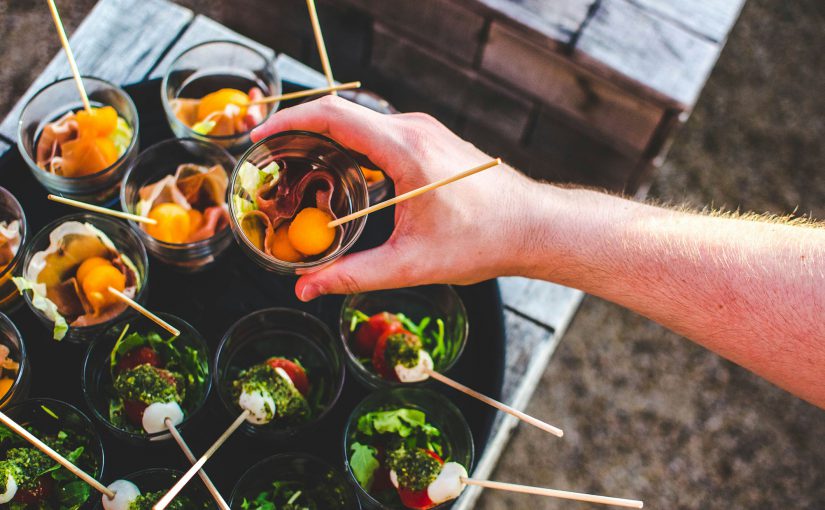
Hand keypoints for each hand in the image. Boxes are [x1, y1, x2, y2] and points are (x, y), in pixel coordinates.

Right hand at [251, 96, 545, 300]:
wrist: (532, 226)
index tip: (260, 137)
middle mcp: (413, 129)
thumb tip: (306, 288)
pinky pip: (379, 133)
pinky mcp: (430, 139)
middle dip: (299, 135)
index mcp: (405, 149)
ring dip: (325, 142)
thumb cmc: (482, 241)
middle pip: (341, 115)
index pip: (333, 116)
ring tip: (297, 172)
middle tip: (270, 164)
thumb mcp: (411, 264)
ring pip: (360, 124)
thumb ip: (352, 275)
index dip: (289, 122)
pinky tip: (340, 177)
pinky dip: (350, 148)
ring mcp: (424, 130)